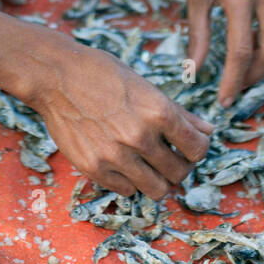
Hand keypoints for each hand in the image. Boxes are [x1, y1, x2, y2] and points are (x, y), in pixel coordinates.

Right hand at [31, 42, 212, 199]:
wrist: (55, 76)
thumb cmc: (102, 73)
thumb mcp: (145, 86)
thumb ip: (179, 113)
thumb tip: (208, 131)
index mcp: (158, 111)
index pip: (197, 149)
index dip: (197, 149)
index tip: (188, 146)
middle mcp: (140, 136)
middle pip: (180, 173)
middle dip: (179, 166)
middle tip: (169, 155)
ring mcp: (116, 155)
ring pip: (157, 190)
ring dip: (158, 179)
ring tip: (148, 164)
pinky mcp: (94, 168)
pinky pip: (127, 190)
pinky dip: (130, 181)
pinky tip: (124, 163)